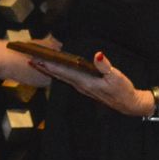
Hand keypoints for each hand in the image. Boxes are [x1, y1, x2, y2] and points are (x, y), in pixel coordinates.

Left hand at [33, 49, 148, 115]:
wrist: (128, 104)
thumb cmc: (123, 90)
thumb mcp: (116, 77)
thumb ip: (105, 66)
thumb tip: (97, 55)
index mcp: (85, 81)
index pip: (63, 71)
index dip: (50, 65)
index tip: (37, 58)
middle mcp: (80, 85)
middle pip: (58, 75)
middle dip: (44, 67)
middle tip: (30, 59)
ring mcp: (82, 87)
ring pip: (61, 77)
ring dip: (49, 70)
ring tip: (38, 62)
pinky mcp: (85, 87)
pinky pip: (68, 78)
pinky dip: (59, 72)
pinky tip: (55, 69)